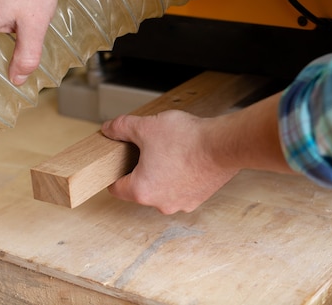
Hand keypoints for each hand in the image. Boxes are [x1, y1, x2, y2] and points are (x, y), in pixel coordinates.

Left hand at [101, 110, 240, 213]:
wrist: (223, 145)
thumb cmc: (187, 139)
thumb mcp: (146, 126)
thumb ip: (121, 128)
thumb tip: (108, 129)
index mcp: (142, 191)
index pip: (116, 187)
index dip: (115, 171)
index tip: (121, 160)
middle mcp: (160, 204)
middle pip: (140, 188)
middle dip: (141, 170)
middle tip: (148, 149)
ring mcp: (181, 204)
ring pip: (162, 189)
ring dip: (162, 174)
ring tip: (170, 151)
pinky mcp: (198, 199)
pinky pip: (181, 189)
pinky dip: (180, 177)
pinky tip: (186, 158)